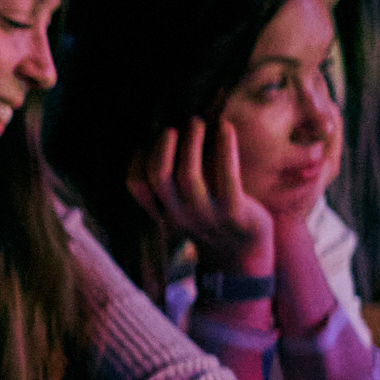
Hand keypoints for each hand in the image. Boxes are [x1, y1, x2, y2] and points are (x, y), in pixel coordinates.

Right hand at [126, 118, 278, 273]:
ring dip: (191, 142)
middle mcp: (180, 216)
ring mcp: (206, 216)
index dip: (137, 160)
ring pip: (189, 175)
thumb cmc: (211, 223)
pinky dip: (225, 147)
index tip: (147, 142)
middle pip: (159, 176)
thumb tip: (162, 142)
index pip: (137, 186)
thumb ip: (170, 189)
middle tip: (173, 127)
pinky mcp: (234, 213)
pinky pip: (227, 175)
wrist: (243, 257)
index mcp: (163, 214)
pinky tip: (225, 126)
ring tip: (196, 122)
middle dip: (164, 146)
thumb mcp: (182, 212)